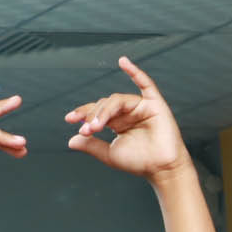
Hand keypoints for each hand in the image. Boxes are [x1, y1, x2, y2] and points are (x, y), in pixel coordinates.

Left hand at [66, 58, 190, 180]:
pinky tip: (123, 62)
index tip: (69, 119)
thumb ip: (92, 146)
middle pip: (105, 105)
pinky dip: (135, 72)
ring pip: (118, 100)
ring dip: (105, 111)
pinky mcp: (155, 104)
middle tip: (87, 130)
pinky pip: (145, 84)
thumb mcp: (110, 155)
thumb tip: (70, 141)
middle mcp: (127, 112)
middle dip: (94, 116)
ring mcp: (140, 106)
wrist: (162, 169)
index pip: (97, 111)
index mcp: (117, 122)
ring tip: (96, 126)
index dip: (83, 113)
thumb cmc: (140, 162)